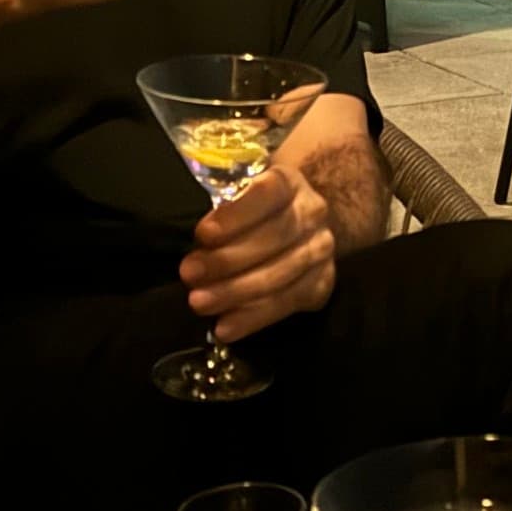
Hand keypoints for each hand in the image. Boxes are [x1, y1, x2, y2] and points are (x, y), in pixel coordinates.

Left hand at [182, 161, 334, 341]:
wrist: (302, 221)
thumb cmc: (256, 206)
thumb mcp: (242, 191)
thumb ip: (224, 208)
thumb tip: (197, 241)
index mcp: (290, 182)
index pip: (267, 193)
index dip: (236, 215)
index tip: (203, 234)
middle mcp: (312, 213)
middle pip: (273, 237)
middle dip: (227, 260)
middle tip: (189, 274)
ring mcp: (321, 250)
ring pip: (279, 275)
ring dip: (235, 292)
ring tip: (199, 303)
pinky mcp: (322, 283)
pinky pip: (287, 304)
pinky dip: (253, 318)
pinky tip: (224, 327)